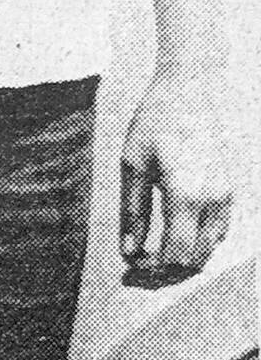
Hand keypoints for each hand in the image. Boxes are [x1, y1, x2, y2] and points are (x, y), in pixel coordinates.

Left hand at [118, 64, 233, 284]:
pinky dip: (197, 243)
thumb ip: (134, 213)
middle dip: (165, 271)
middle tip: (137, 269)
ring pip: (209, 249)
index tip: (130, 271)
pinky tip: (172, 236)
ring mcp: (225, 195)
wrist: (192, 89)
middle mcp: (212, 199)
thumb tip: (130, 252)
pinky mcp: (229, 190)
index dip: (152, 271)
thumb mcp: (133, 166)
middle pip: (195, 259)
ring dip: (182, 259)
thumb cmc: (156, 121)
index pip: (175, 255)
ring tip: (151, 255)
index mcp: (185, 194)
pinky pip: (217, 231)